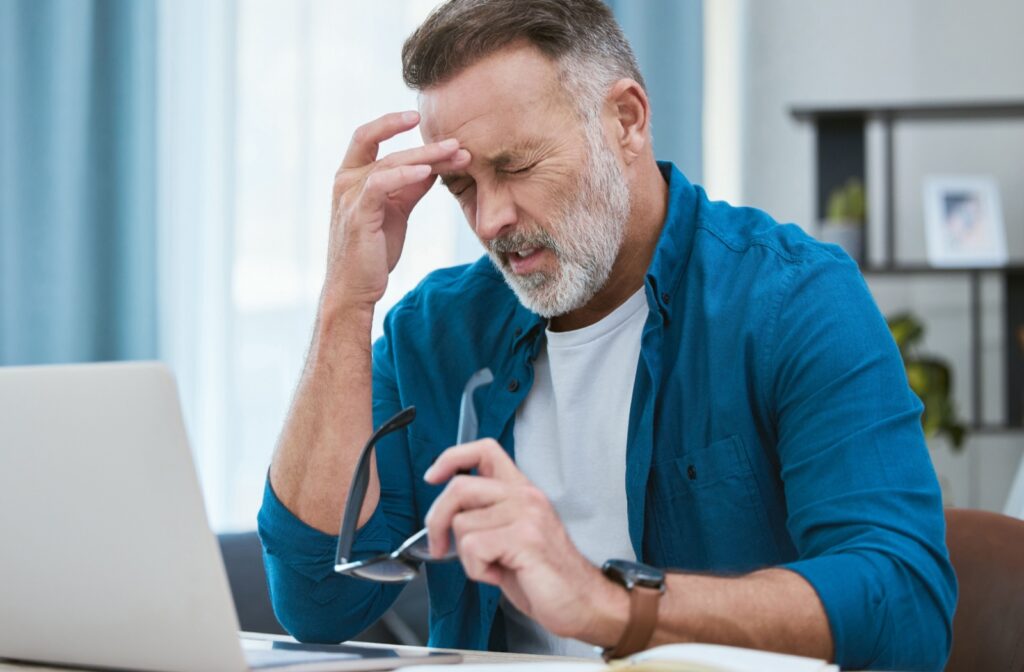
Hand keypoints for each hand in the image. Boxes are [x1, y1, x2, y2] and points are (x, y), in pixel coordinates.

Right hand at [324, 111, 470, 308]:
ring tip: (455, 154)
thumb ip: (410, 187)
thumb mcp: (396, 211)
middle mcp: (345, 181)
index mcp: (351, 177)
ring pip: (389, 163)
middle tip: (457, 142)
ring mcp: (349, 197)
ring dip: (426, 157)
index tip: (418, 116)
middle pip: (386, 148)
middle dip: (425, 144)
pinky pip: (381, 184)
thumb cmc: (373, 251)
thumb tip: (433, 166)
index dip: (391, 122)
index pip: (368, 136)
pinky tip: (428, 172)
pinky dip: (405, 175)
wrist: (355, 288)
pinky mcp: (358, 214)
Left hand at [423, 439, 628, 643]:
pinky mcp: (525, 538)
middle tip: (439, 546)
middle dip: (437, 520)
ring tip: (493, 566)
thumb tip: (444, 517)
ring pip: (462, 523)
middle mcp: (525, 496)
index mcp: (521, 491)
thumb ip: (485, 517)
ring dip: (466, 555)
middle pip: (460, 486)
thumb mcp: (512, 536)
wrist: (582, 603)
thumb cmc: (545, 577)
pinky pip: (473, 547)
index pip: (484, 450)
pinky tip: (499, 575)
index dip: (451, 457)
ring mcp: (526, 514)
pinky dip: (476, 569)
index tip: (433, 477)